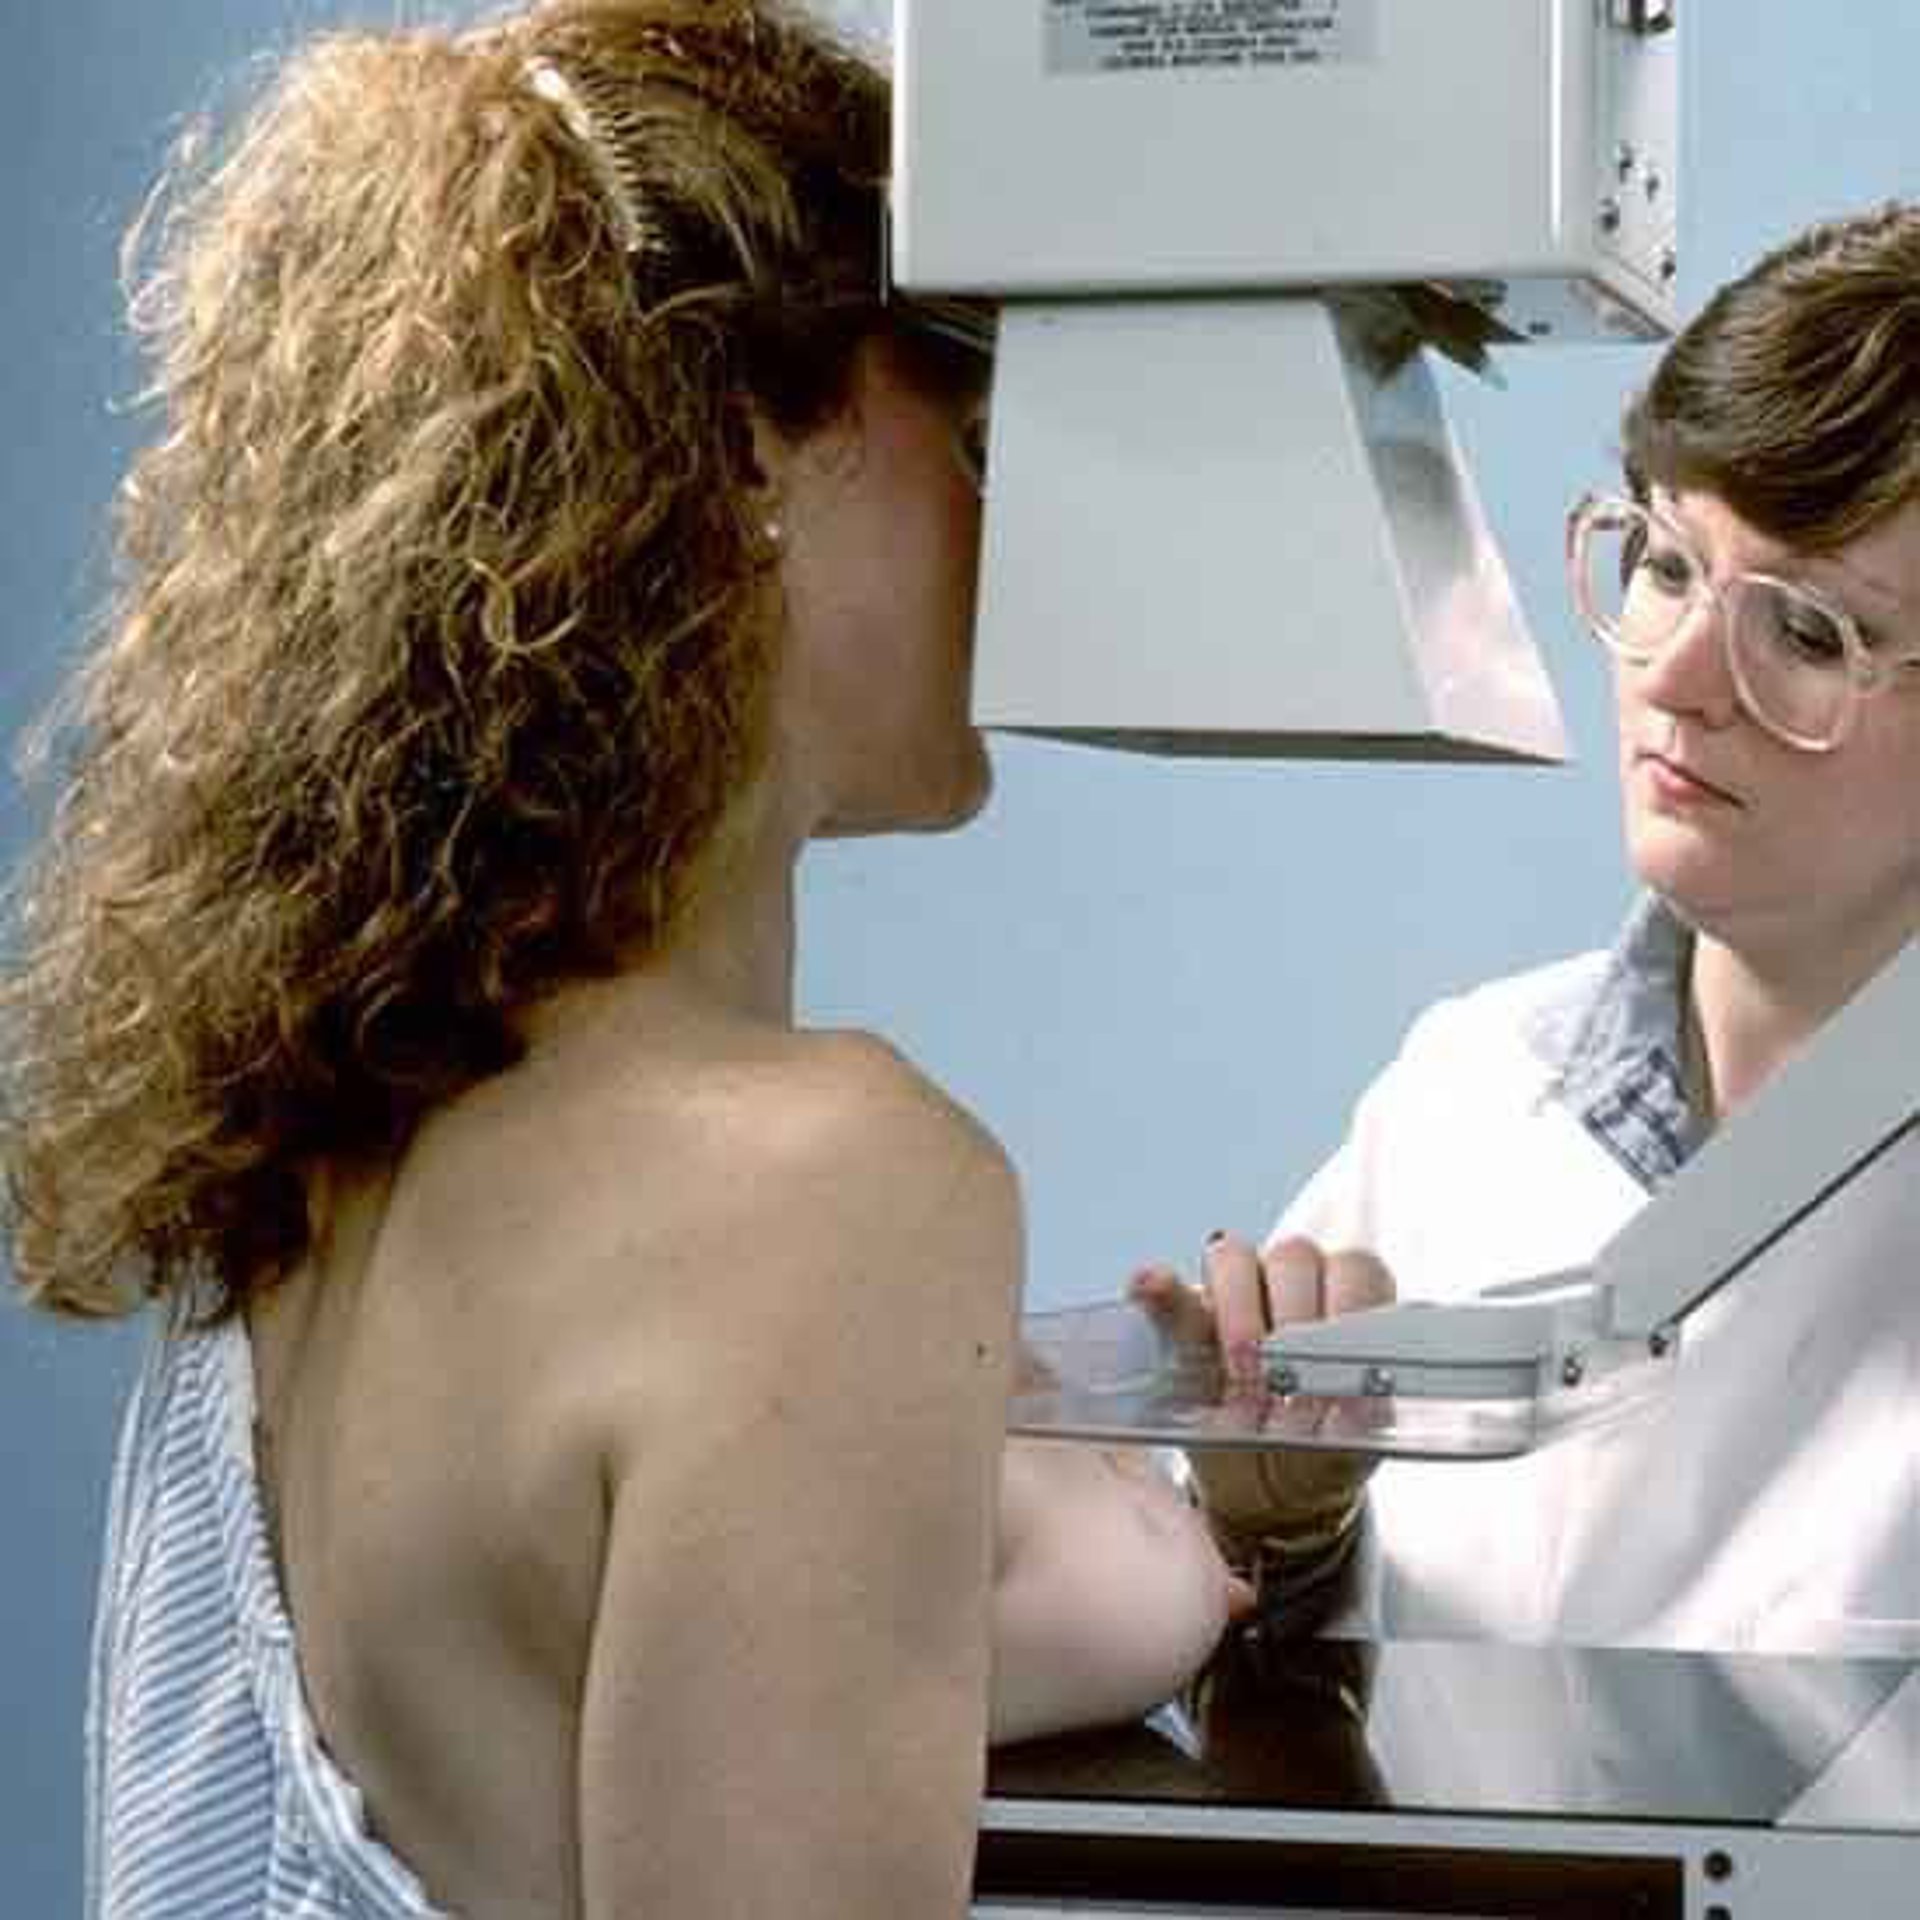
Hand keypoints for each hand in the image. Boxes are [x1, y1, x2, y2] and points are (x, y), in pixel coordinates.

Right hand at [1129, 1232, 1393, 1558]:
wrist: (1266, 1487)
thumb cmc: (1318, 1455)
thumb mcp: (1346, 1451)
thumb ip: (1355, 1428)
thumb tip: (1351, 1404)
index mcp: (1348, 1305)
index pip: (1357, 1270)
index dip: (1347, 1307)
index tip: (1334, 1358)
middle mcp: (1294, 1284)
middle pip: (1294, 1256)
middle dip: (1289, 1315)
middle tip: (1279, 1375)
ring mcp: (1234, 1294)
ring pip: (1232, 1256)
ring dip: (1236, 1308)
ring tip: (1239, 1373)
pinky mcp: (1183, 1317)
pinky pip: (1167, 1289)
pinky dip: (1158, 1287)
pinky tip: (1149, 1288)